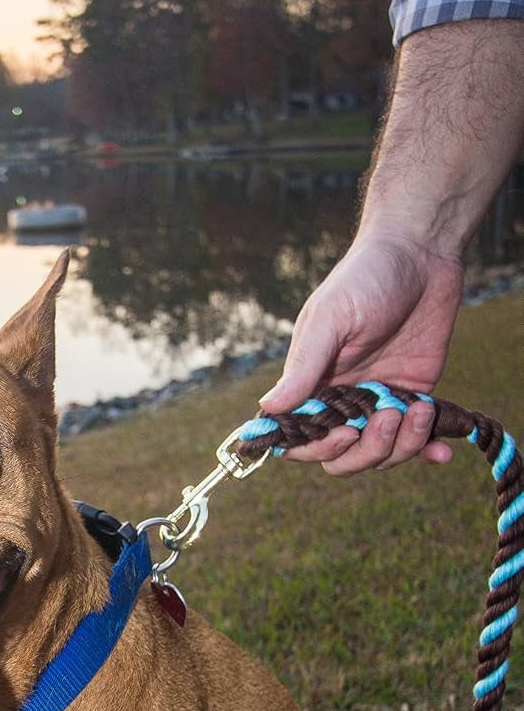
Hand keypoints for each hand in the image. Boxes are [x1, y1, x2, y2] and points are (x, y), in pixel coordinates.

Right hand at [260, 231, 460, 472]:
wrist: (422, 253)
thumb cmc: (365, 277)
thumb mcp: (330, 319)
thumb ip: (304, 367)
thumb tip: (269, 408)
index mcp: (313, 385)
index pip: (301, 439)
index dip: (318, 448)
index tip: (344, 432)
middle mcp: (343, 400)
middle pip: (342, 457)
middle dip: (367, 450)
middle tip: (389, 416)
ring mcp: (379, 402)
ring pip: (381, 454)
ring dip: (401, 446)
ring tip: (420, 409)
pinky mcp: (414, 396)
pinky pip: (417, 439)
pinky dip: (427, 450)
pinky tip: (442, 452)